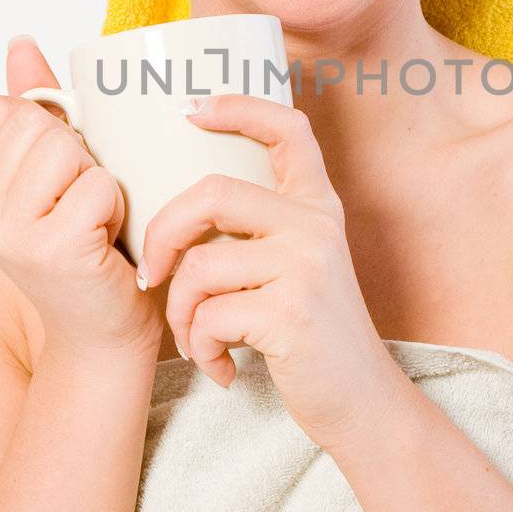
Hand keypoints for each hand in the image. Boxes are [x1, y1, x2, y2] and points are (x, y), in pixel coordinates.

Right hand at [0, 36, 162, 361]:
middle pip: (38, 123)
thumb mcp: (56, 174)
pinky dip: (115, 206)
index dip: (50, 130)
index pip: (4, 108)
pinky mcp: (49, 249)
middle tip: (83, 206)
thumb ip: (36, 108)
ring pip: (66, 148)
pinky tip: (107, 241)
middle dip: (79, 154)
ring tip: (95, 221)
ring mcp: (6, 232)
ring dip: (98, 178)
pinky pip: (97, 185)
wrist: (106, 334)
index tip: (61, 180)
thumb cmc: (90, 249)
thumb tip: (21, 41)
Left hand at [139, 93, 404, 451]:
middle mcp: (316, 226)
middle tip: (150, 276)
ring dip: (181, 315)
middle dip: (162, 236)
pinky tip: (223, 369)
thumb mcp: (300, 270)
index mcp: (317, 207)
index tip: (193, 109)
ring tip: (198, 343)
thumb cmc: (314, 341)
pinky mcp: (291, 313)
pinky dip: (202, 350)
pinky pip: (209, 318)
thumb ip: (259, 234)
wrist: (362, 404)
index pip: (288, 129)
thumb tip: (179, 215)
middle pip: (211, 193)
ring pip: (199, 267)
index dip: (240, 107)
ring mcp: (307, 267)